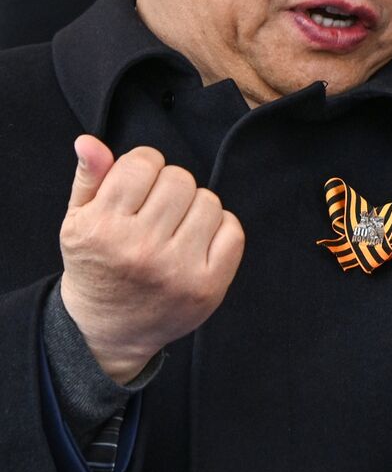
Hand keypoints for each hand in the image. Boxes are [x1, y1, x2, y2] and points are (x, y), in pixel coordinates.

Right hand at [58, 136, 243, 383]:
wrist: (107, 331)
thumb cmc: (96, 266)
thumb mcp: (78, 223)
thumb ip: (89, 179)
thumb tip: (90, 141)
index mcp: (102, 229)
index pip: (143, 163)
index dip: (143, 166)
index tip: (137, 185)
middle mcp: (140, 249)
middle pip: (179, 179)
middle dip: (169, 186)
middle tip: (156, 209)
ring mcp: (177, 270)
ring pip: (208, 200)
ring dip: (195, 207)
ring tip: (174, 227)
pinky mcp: (208, 286)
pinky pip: (233, 229)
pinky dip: (220, 228)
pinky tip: (196, 241)